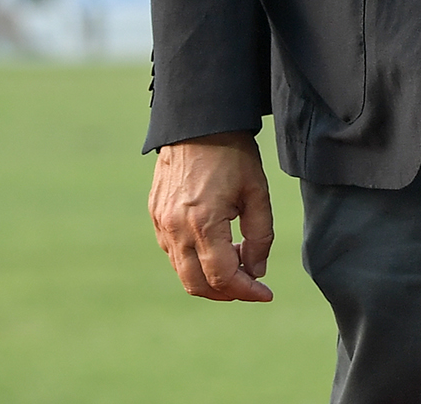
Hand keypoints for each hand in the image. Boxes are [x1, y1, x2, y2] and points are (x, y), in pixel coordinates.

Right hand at [149, 130, 275, 301]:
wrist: (198, 126)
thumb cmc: (233, 156)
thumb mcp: (257, 193)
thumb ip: (260, 236)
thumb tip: (256, 271)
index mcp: (203, 223)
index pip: (223, 276)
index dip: (246, 290)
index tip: (266, 294)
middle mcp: (176, 229)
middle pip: (197, 283)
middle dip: (227, 292)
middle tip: (252, 286)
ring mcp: (161, 224)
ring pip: (182, 272)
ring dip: (210, 278)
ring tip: (239, 264)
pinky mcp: (155, 217)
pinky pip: (172, 253)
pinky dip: (194, 262)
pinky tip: (217, 249)